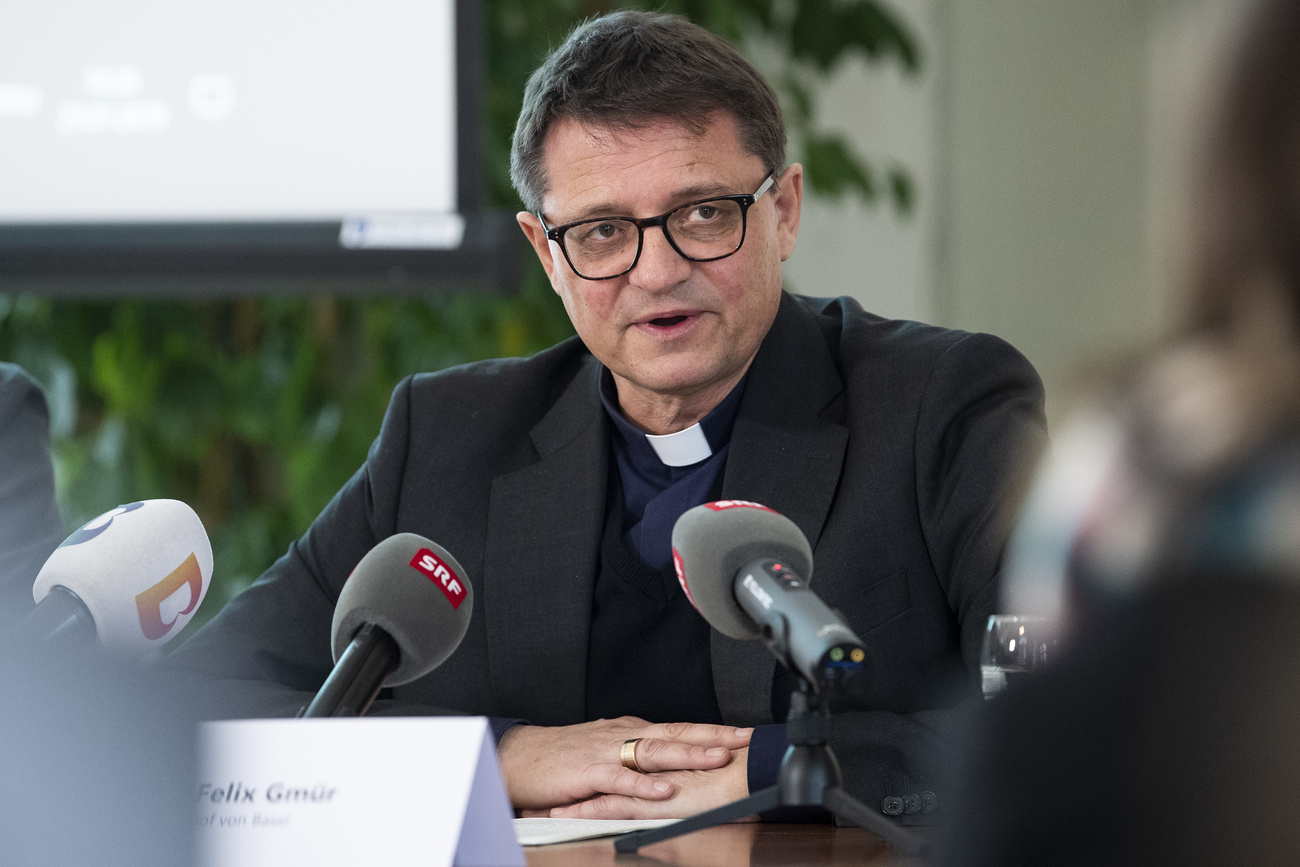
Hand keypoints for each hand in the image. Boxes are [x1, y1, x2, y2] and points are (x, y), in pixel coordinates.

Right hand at [546, 747, 750, 819]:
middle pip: (675, 732)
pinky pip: (620, 779)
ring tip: (717, 757)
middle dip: (712, 735)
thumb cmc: (561, 758)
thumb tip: (670, 762)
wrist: (517, 758)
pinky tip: (665, 790)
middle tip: (744, 739)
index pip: (678, 727)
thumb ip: (636, 757)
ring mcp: (605, 753)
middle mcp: (622, 736)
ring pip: (653, 751)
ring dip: (687, 753)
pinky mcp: (587, 774)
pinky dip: (644, 785)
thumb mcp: (606, 752)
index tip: (743, 733)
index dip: (712, 729)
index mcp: (629, 731)